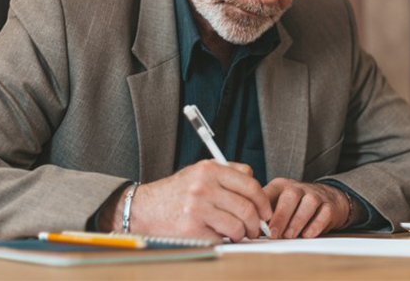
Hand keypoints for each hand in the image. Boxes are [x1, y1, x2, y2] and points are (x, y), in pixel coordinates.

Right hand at [100, 160, 271, 240]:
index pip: (250, 184)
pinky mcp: (192, 229)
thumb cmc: (176, 192)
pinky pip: (221, 238)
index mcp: (210, 169)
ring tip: (239, 234)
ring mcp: (198, 208)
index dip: (263, 201)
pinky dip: (225, 240)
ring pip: (237, 225)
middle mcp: (204, 186)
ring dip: (243, 234)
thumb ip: (227, 174)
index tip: (265, 211)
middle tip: (256, 229)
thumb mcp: (200, 173)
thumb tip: (256, 186)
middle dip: (257, 223)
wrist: (144, 208)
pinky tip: (221, 237)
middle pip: (247, 207)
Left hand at [263, 179, 349, 238]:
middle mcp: (298, 188)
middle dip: (281, 216)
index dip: (262, 208)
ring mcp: (315, 195)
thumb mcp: (277, 203)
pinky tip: (306, 234)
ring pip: (308, 203)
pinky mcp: (329, 206)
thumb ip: (264, 214)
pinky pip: (324, 213)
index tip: (257, 224)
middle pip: (290, 196)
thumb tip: (251, 229)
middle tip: (274, 233)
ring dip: (297, 221)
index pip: (269, 192)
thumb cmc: (295, 204)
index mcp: (280, 186)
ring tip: (289, 236)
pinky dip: (315, 225)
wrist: (327, 198)